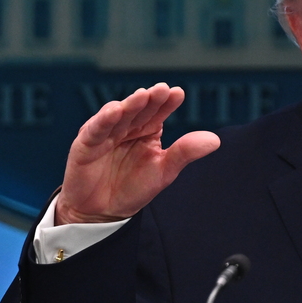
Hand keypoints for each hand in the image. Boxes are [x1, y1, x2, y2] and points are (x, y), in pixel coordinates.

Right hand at [56, 83, 219, 224]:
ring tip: (142, 96)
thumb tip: (215, 140)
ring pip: (118, 114)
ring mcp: (106, 133)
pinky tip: (115, 111)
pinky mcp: (86, 144)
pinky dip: (104, 119)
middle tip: (162, 89)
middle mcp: (127, 127)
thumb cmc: (132, 188)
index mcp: (147, 130)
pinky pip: (95, 129)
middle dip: (150, 99)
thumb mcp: (164, 172)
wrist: (102, 212)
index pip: (158, 112)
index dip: (167, 103)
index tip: (178, 93)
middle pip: (139, 109)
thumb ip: (185, 153)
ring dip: (130, 105)